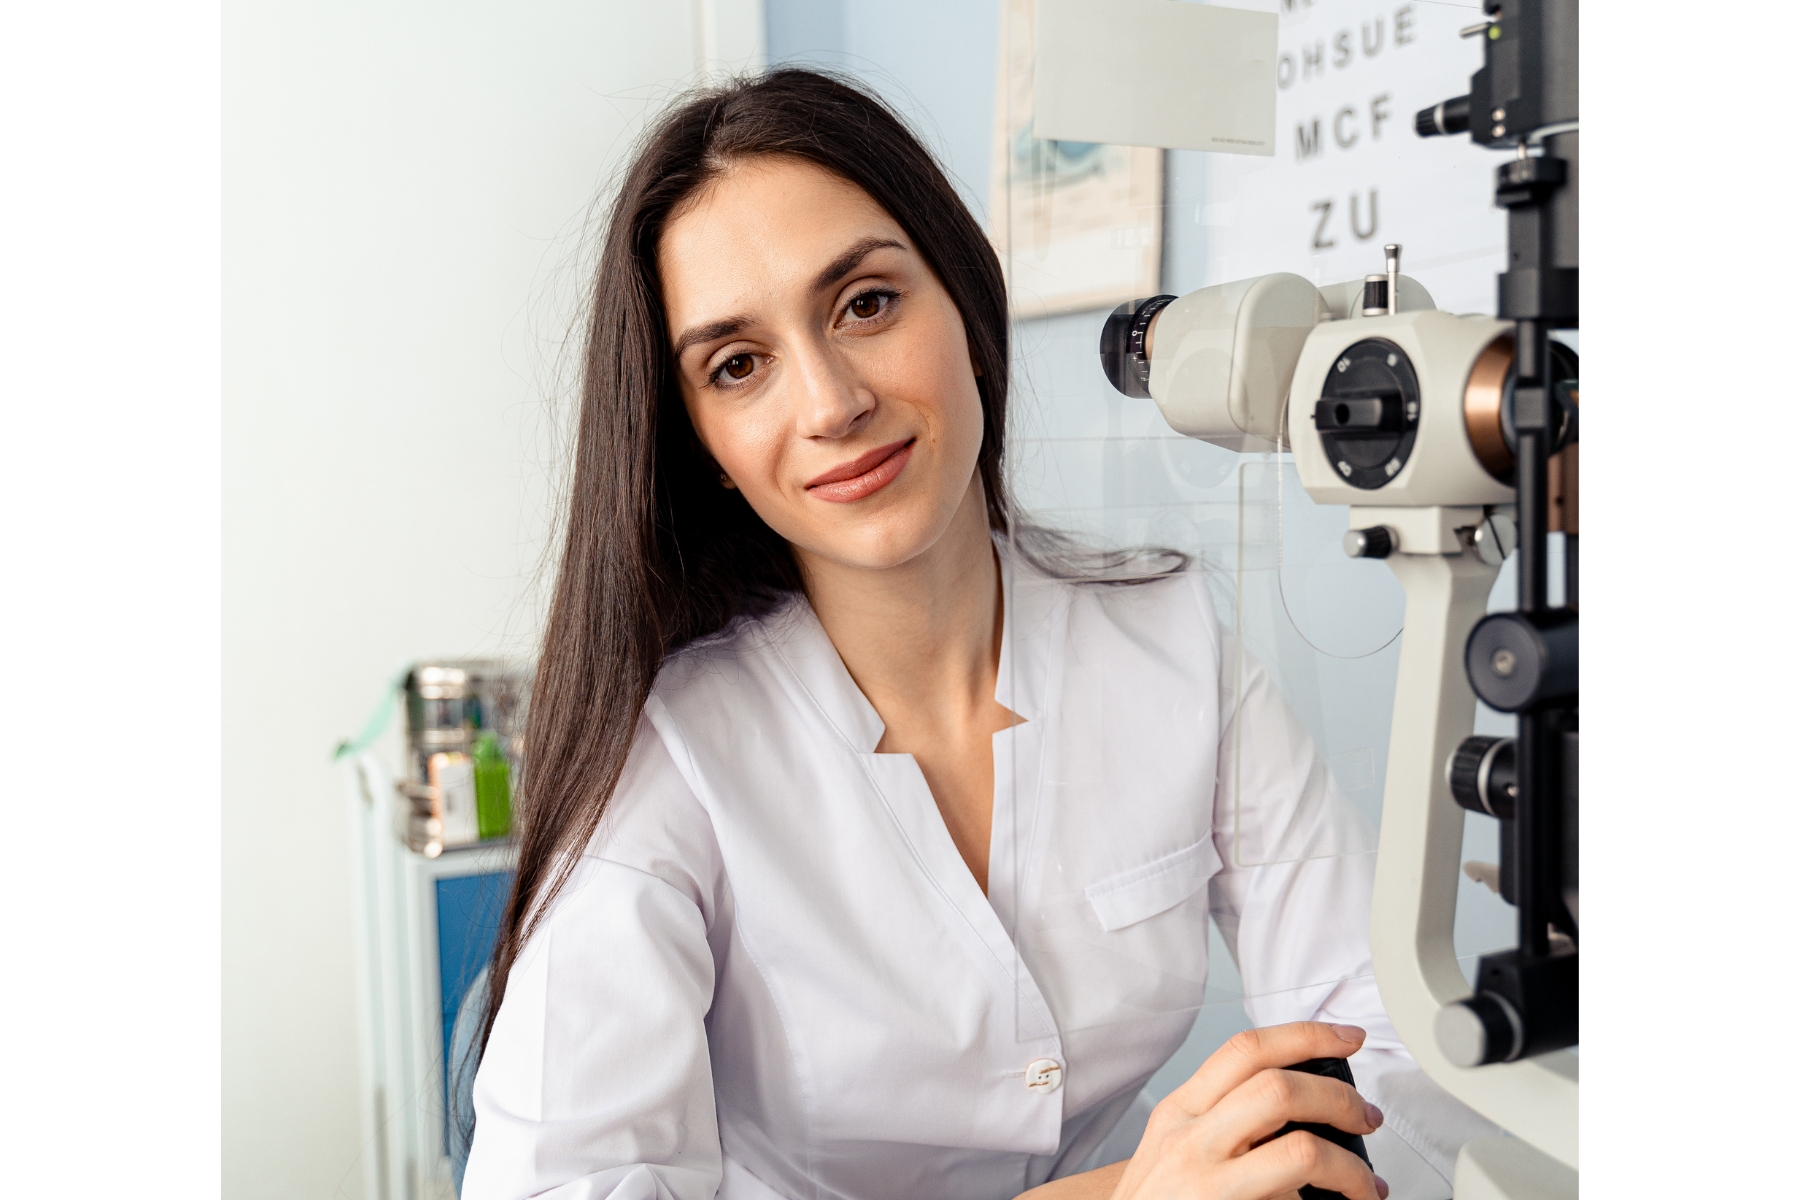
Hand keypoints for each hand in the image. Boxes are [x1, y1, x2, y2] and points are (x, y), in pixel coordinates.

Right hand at [1108, 1022, 1387, 1199]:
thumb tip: (1294, 1103)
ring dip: (1349, 1166)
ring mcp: (1207, 1185)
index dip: (1306, 1034)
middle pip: (1279, 1088)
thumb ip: (1221, 1117)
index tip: (1347, 1036)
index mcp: (1181, 1112)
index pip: (1247, 1050)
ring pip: (1300, 1152)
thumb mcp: (1173, 1146)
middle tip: (1365, 1117)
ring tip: (1363, 1185)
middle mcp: (1190, 1141)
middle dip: (1339, 1097)